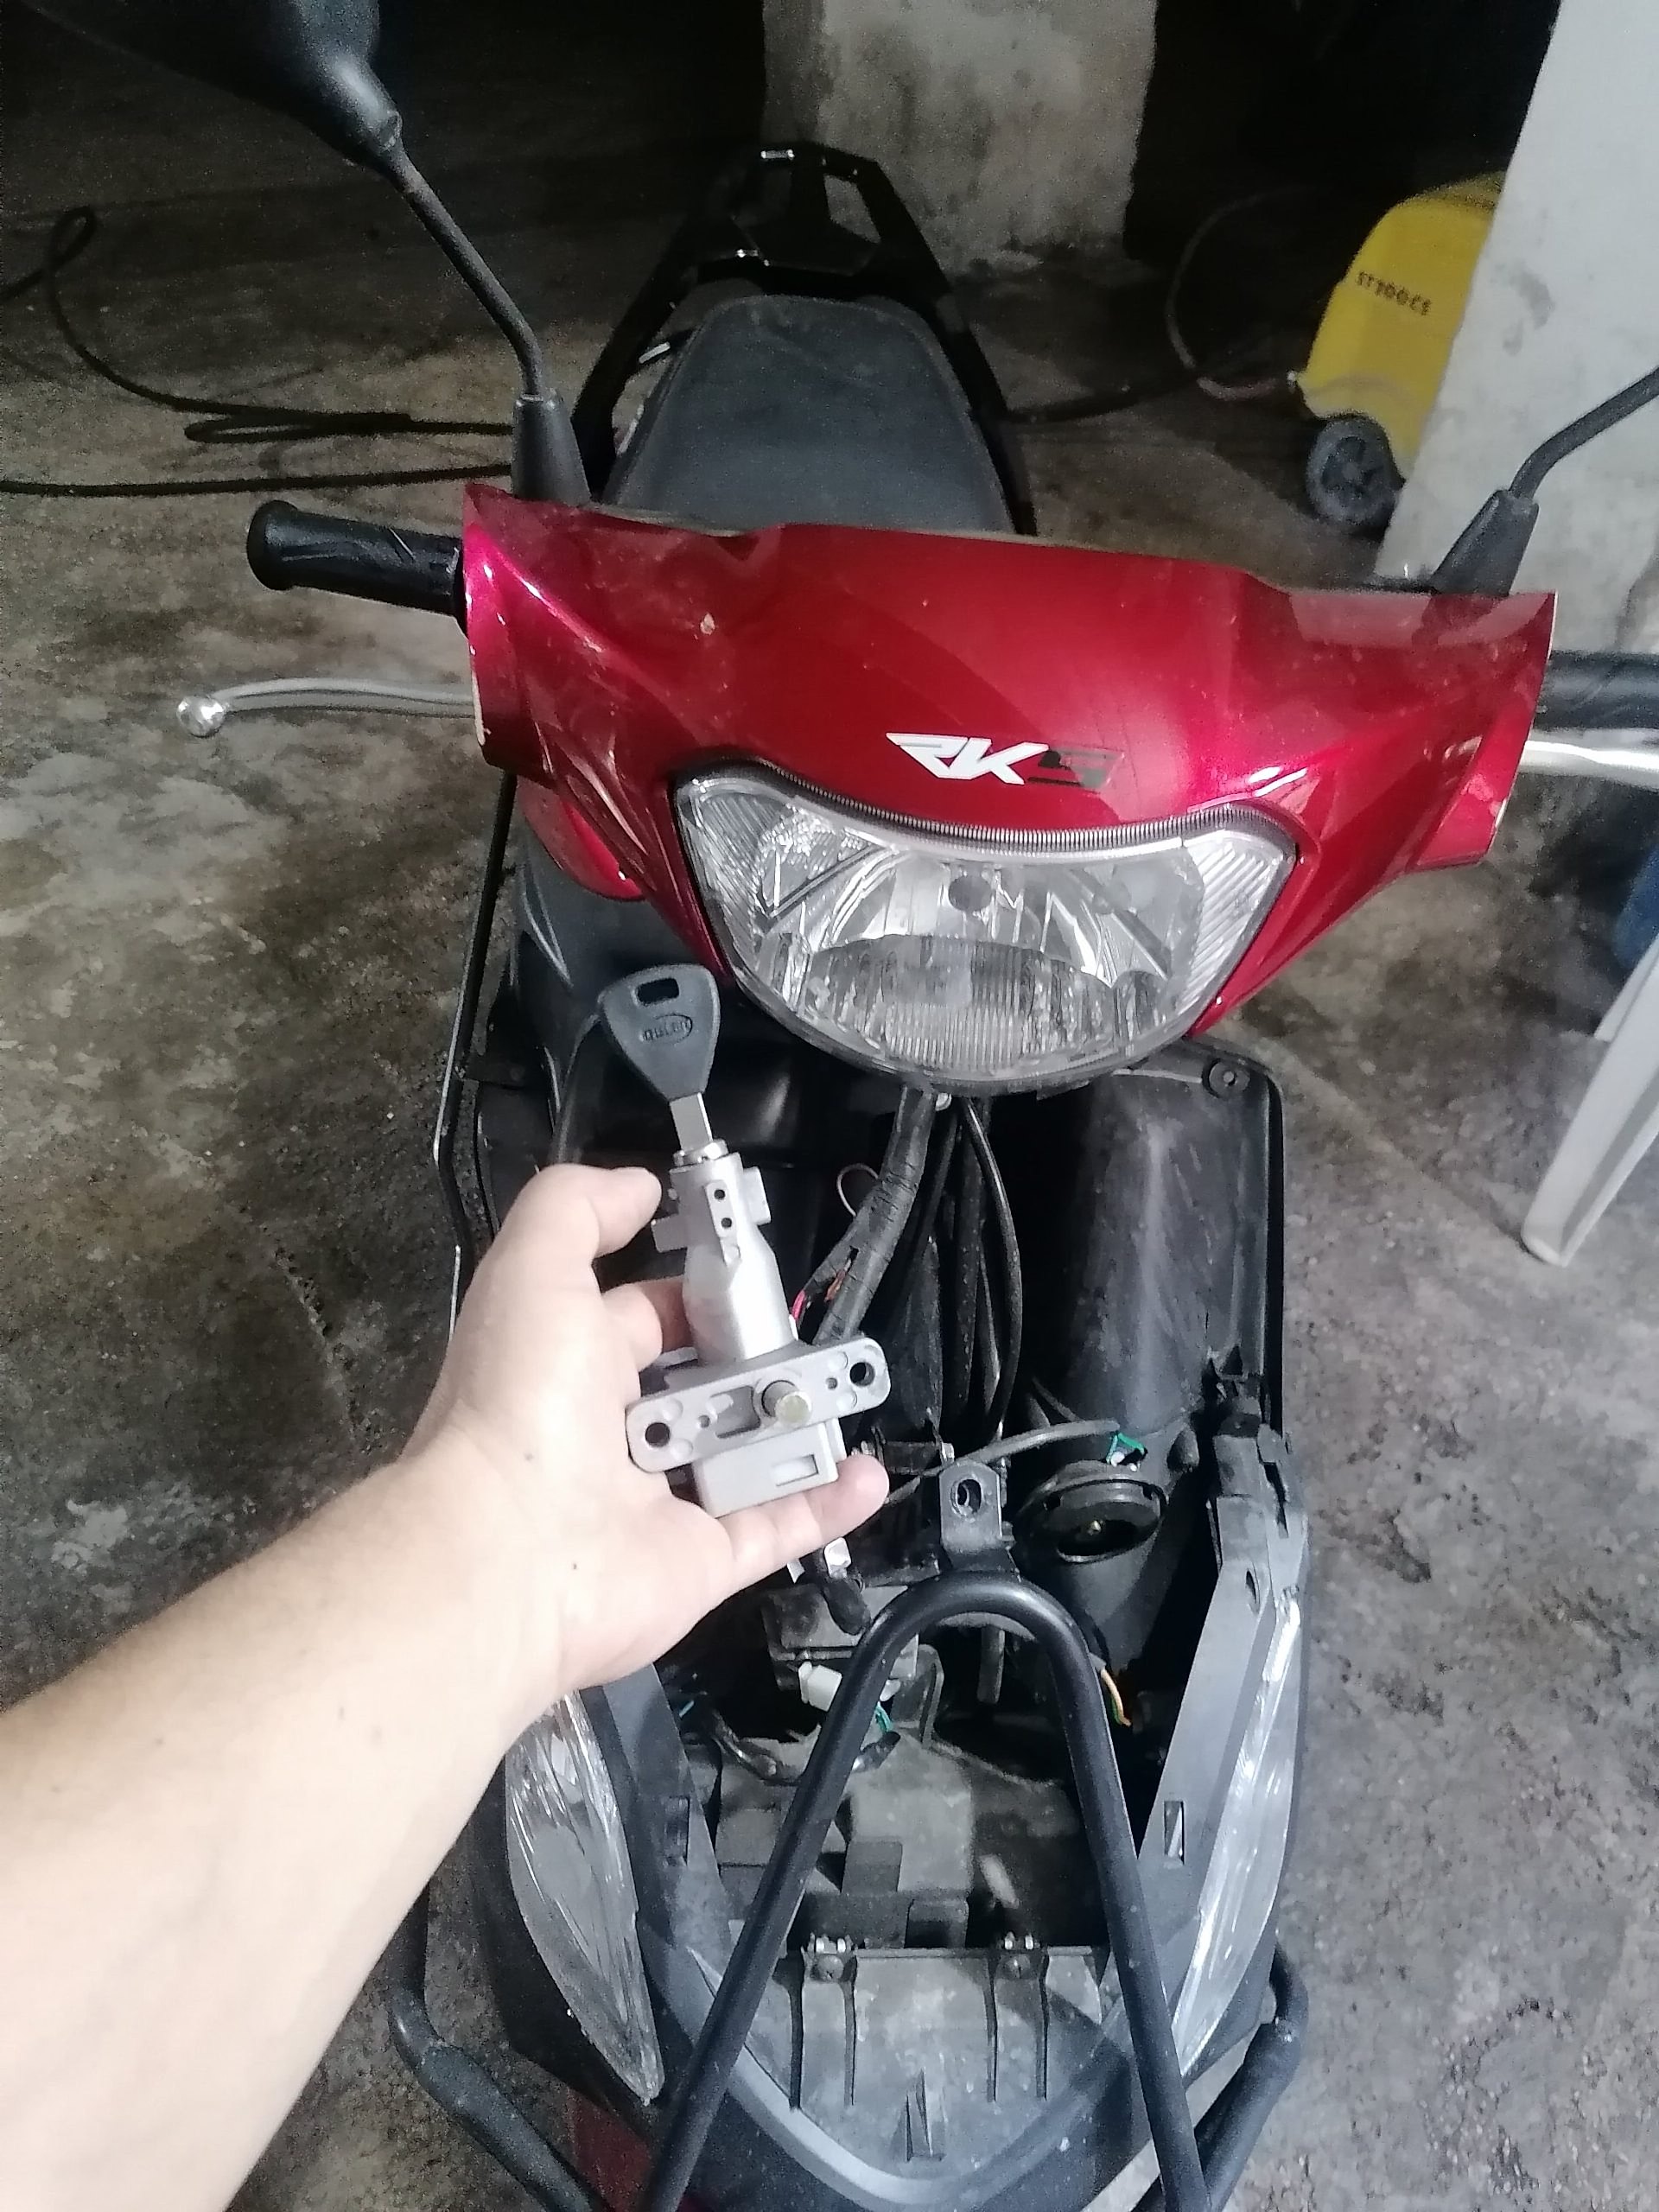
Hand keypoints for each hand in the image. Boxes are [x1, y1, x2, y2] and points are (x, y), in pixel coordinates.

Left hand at [405, 1164, 887, 1722]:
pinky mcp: (700, 1560)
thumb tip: (638, 1187)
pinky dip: (826, 1501)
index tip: (748, 1265)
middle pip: (703, 1384)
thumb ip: (579, 1208)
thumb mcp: (532, 1268)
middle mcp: (611, 1434)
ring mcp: (659, 1500)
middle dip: (756, 1354)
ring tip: (851, 1384)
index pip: (643, 1312)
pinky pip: (777, 1527)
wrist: (507, 1555)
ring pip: (745, 1453)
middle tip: (806, 1329)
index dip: (692, 1286)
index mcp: (568, 1362)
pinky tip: (865, 1471)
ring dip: (799, 1421)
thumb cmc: (513, 1406)